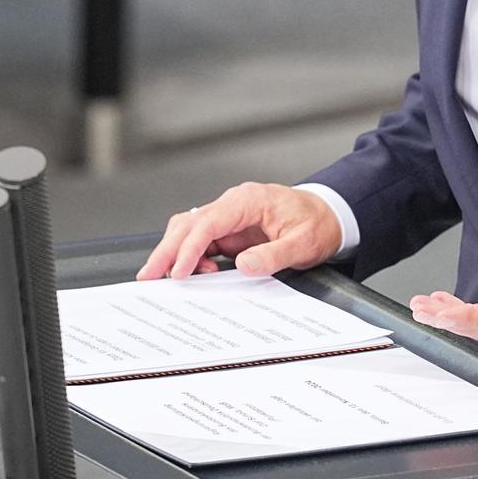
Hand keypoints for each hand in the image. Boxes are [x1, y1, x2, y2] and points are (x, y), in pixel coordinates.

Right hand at [136, 182, 342, 279]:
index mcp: (248, 200)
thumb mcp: (302, 243)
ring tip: (163, 278)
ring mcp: (229, 217)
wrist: (329, 216)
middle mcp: (233, 205)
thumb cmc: (317, 224)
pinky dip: (191, 257)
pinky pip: (201, 241)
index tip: (180, 272)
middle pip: (188, 224)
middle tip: (148, 275)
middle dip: (166, 250)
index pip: (208, 222)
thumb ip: (273, 255)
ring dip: (173, 253)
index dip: (190, 248)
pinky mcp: (230, 231)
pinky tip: (193, 275)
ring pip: (189, 231)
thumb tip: (244, 266)